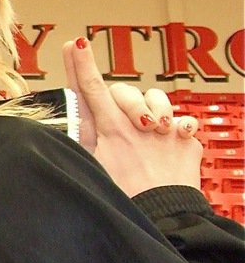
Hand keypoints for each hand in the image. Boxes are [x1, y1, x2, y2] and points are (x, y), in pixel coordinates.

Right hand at [62, 37, 202, 196]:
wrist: (165, 218)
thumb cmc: (125, 200)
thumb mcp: (92, 169)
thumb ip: (84, 140)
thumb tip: (76, 120)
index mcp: (110, 131)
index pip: (91, 90)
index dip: (80, 65)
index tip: (75, 44)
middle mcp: (138, 124)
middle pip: (121, 91)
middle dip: (117, 96)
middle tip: (119, 115)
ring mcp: (165, 130)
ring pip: (155, 98)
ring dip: (149, 108)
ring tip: (149, 129)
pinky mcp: (187, 139)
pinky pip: (181, 121)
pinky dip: (175, 129)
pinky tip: (169, 143)